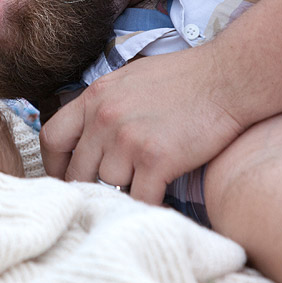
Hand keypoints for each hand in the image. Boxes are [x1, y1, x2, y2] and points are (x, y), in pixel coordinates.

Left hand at [40, 46, 246, 203]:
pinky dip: (150, 205)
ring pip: (109, 186)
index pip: (52, 138)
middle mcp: (104, 118)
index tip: (67, 178)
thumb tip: (91, 134)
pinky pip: (139, 199)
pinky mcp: (156, 159)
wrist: (229, 77)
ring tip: (147, 184)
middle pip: (77, 171)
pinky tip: (162, 200)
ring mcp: (128, 139)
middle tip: (106, 195)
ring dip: (127, 190)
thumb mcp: (131, 80)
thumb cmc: (187, 78)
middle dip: (91, 186)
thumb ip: (105, 106)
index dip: (55, 165)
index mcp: (95, 97)